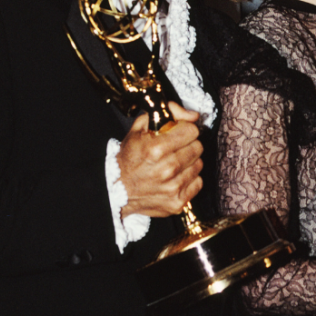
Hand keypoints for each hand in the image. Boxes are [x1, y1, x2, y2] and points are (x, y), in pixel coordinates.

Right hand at [116, 102, 202, 217]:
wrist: (117, 191)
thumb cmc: (129, 158)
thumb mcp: (140, 128)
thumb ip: (168, 113)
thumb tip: (193, 115)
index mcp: (156, 148)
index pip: (192, 131)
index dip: (185, 129)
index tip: (179, 132)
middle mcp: (167, 169)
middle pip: (197, 147)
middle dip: (188, 145)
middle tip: (175, 148)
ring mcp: (173, 188)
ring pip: (199, 165)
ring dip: (189, 162)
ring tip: (173, 163)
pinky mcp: (177, 202)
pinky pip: (198, 183)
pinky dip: (189, 179)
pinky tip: (176, 177)